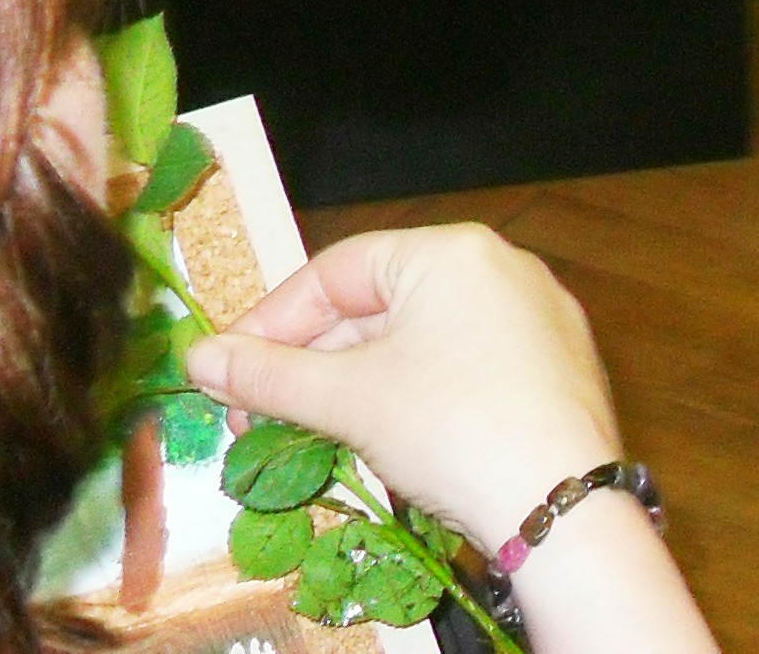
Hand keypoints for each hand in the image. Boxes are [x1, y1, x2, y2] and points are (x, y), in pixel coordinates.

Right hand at [184, 223, 618, 551]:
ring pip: (420, 341)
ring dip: (357, 385)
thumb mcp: (348, 400)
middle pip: (379, 306)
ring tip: (310, 434)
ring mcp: (536, 318)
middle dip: (312, 363)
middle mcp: (501, 268)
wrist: (560, 506)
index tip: (225, 368)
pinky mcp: (553, 369)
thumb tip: (198, 356)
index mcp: (453, 251)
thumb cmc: (452, 429)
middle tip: (257, 414)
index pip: (338, 270)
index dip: (272, 320)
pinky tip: (383, 441)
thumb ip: (268, 374)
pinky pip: (463, 366)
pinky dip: (414, 396)